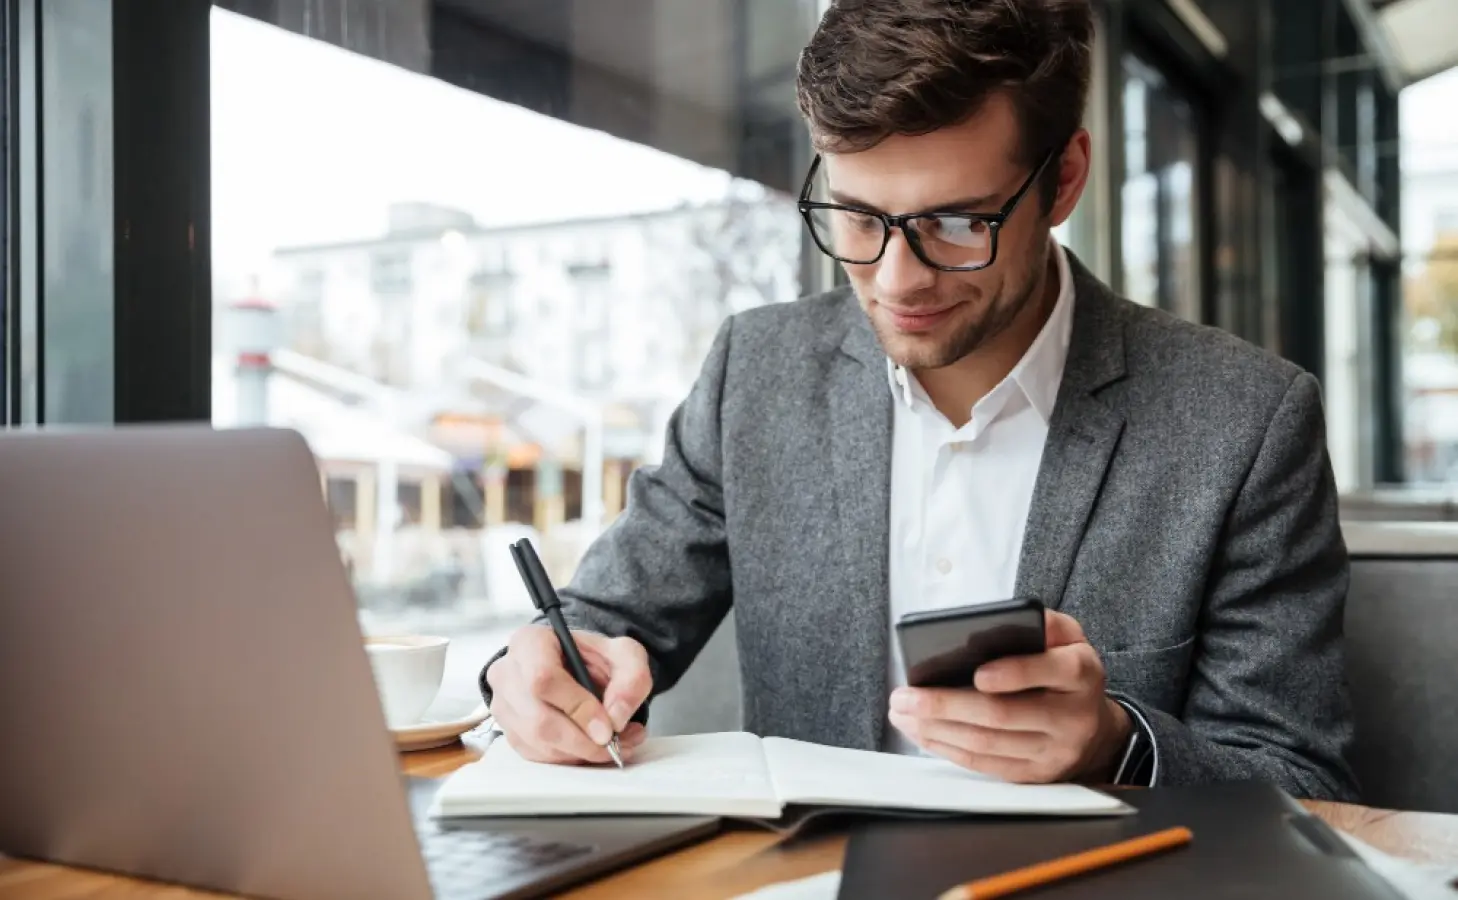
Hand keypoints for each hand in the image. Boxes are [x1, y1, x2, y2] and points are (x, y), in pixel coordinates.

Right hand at [485, 625, 650, 764]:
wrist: (578, 668)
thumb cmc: (595, 658)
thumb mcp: (625, 655)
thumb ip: (631, 679)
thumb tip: (616, 718)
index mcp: (530, 642)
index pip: (543, 678)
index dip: (577, 708)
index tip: (608, 727)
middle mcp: (507, 673)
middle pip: (539, 719)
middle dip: (583, 740)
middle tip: (616, 743)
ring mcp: (503, 705)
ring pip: (538, 742)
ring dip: (581, 752)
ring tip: (615, 743)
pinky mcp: (509, 732)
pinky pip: (538, 756)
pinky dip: (570, 758)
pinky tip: (592, 746)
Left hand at [888, 610, 1130, 782]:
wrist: (1095, 728)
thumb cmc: (1065, 670)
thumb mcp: (1068, 637)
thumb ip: (1043, 623)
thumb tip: (1001, 621)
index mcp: (1081, 673)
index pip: (1050, 671)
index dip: (1013, 674)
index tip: (976, 674)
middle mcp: (1072, 717)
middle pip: (1004, 714)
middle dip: (947, 705)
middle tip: (906, 696)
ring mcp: (1054, 752)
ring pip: (988, 744)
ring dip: (937, 729)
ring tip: (903, 713)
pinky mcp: (1035, 775)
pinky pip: (985, 766)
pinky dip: (948, 749)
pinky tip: (923, 733)